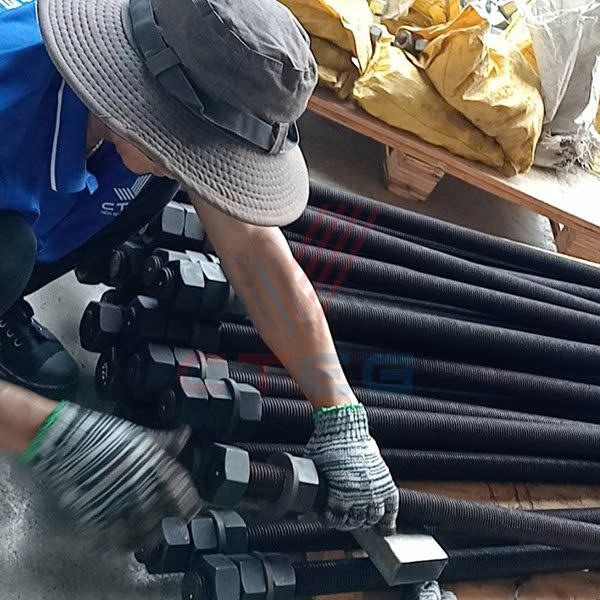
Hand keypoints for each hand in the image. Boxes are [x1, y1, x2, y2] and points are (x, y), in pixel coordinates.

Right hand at [28, 403, 201, 550]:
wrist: (67, 442)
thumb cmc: (105, 436)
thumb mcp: (141, 434)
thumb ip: (165, 440)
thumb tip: (185, 434)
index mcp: (152, 462)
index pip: (179, 486)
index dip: (189, 499)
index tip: (193, 506)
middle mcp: (139, 482)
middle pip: (166, 508)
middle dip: (174, 516)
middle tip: (177, 521)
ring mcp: (119, 500)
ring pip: (146, 526)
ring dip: (154, 532)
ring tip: (157, 534)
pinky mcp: (98, 515)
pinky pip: (118, 537)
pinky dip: (129, 542)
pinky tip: (134, 541)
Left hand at [304, 404, 398, 533]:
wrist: (345, 426)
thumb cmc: (327, 444)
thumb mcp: (313, 470)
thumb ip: (314, 489)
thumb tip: (305, 504)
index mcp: (341, 493)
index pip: (336, 520)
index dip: (329, 520)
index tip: (326, 516)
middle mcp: (360, 494)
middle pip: (355, 521)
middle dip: (346, 521)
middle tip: (342, 516)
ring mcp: (374, 488)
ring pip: (374, 517)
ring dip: (365, 520)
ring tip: (359, 518)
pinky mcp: (385, 481)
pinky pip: (392, 506)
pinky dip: (388, 518)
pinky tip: (385, 525)